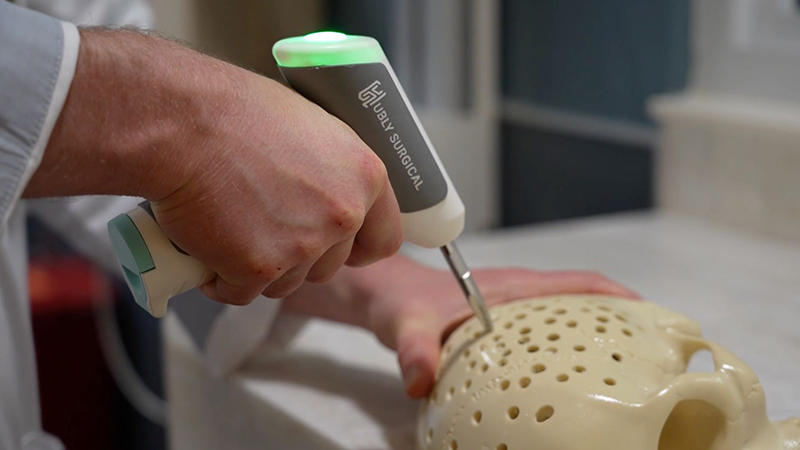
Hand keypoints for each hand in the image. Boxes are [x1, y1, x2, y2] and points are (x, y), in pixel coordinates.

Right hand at [26, 29, 402, 303]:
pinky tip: (208, 249)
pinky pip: (242, 292)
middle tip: (264, 225)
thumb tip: (335, 195)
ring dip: (261, 269)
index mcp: (366, 177)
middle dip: (299, 257)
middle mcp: (343, 215)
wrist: (185, 123)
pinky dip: (223, 281)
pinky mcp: (258, 268)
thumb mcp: (313, 130)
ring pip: (287, 284)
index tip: (339, 246)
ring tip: (231, 228)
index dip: (358, 247)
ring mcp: (303, 246)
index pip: (385, 240)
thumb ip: (335, 172)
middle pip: (330, 266)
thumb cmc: (239, 112)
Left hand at [282, 255, 639, 397]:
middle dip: (622, 320)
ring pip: (568, 315)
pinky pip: (547, 332)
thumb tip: (421, 380)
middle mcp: (519, 294)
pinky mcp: (502, 323)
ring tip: (626, 369)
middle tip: (654, 354)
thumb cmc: (399, 301)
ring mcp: (512, 308)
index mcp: (511, 286)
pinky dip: (568, 346)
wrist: (384, 296)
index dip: (620, 297)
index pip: (579, 283)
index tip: (655, 318)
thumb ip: (414, 349)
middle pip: (585, 299)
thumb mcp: (405, 325)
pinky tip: (571, 379)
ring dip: (597, 334)